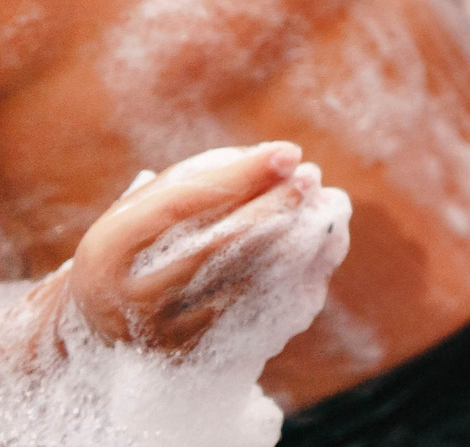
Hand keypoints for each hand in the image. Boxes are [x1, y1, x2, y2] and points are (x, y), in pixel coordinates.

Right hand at [67, 143, 351, 356]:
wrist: (119, 330)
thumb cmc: (141, 248)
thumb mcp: (148, 208)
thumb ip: (203, 178)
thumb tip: (278, 159)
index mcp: (109, 254)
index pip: (181, 206)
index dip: (240, 177)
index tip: (288, 152)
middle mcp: (134, 301)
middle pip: (218, 247)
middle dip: (273, 206)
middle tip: (310, 175)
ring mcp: (170, 336)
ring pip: (248, 282)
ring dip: (294, 238)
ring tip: (322, 202)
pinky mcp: (205, 355)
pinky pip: (265, 310)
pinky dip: (298, 273)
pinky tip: (317, 242)